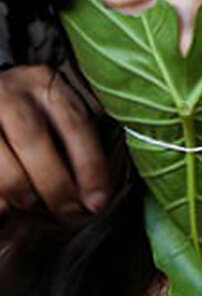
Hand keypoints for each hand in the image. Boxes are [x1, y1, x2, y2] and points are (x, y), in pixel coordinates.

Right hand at [0, 64, 109, 217]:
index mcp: (45, 85)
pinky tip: (6, 205)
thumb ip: (73, 138)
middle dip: (55, 184)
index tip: (99, 201)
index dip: (90, 166)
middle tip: (68, 211)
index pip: (75, 124)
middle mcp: (10, 94)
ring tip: (32, 204)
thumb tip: (93, 193)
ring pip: (2, 163)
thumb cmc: (29, 106)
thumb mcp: (54, 106)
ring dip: (21, 192)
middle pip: (33, 141)